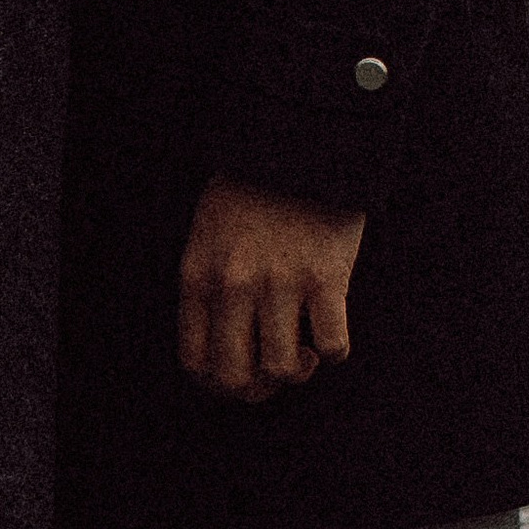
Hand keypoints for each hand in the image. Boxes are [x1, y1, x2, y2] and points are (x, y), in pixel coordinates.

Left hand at [177, 173, 364, 401]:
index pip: (195, 360)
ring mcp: (280, 283)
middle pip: (234, 376)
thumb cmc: (251, 186)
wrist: (297, 140)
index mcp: (199, 274)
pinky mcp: (326, 278)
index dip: (218, 382)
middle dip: (256, 388)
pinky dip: (333, 350)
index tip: (240, 374)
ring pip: (282, 369)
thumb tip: (225, 343)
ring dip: (296, 370)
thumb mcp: (207, 231)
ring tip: (302, 348)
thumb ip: (208, 285)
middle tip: (273, 370)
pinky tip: (329, 330)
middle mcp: (234, 285)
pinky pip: (332, 346)